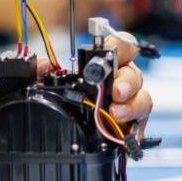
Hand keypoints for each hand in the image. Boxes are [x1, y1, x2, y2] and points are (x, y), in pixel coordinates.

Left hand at [29, 29, 151, 130]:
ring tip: (116, 113)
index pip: (121, 46)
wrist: (60, 135)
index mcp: (103, 65)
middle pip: (133, 74)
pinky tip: (124, 133)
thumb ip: (39, 70)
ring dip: (132, 105)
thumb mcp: (42, 83)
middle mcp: (119, 82)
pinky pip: (140, 125)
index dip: (121, 44)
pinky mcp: (130, 128)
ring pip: (142, 98)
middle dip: (127, 81)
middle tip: (116, 91)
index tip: (112, 52)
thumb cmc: (58, 103)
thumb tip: (44, 65)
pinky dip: (135, 130)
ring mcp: (127, 105)